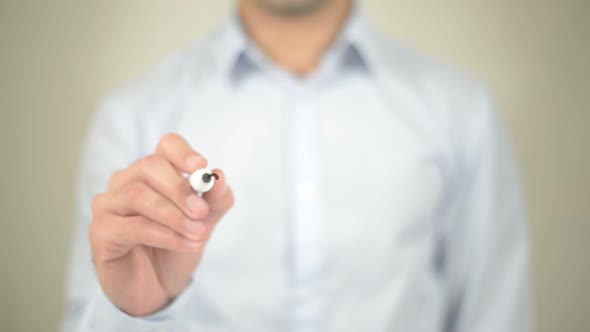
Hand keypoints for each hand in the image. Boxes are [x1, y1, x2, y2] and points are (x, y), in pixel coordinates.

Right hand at [89, 133, 233, 315]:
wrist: (158, 286)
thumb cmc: (176, 245)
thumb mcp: (204, 222)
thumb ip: (215, 200)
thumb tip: (219, 177)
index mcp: (153, 172)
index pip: (166, 145)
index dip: (183, 152)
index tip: (201, 166)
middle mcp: (126, 181)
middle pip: (149, 166)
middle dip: (180, 189)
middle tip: (201, 211)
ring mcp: (109, 204)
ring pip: (139, 196)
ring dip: (174, 216)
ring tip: (199, 234)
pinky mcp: (100, 231)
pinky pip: (133, 226)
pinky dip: (165, 235)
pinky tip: (186, 245)